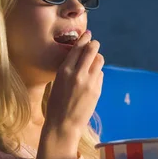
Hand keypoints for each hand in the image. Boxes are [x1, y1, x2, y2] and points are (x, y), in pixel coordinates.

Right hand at [36, 31, 103, 158]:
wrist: (63, 124)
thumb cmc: (57, 103)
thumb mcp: (58, 82)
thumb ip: (69, 69)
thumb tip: (81, 56)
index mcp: (64, 70)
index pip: (77, 48)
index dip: (84, 39)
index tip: (88, 34)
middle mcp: (78, 74)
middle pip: (92, 49)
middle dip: (94, 44)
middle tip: (94, 44)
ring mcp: (89, 82)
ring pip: (99, 60)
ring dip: (97, 58)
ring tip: (93, 62)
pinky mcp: (97, 90)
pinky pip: (100, 74)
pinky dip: (97, 73)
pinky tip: (92, 80)